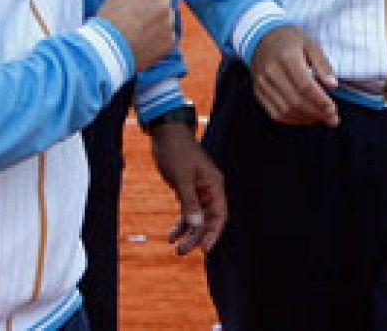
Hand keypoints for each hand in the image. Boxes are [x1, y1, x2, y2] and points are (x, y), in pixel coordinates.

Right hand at [96, 0, 173, 71]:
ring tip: (140, 31)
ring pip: (168, 17)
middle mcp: (165, 3)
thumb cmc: (109, 18)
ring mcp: (169, 23)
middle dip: (154, 5)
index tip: (136, 2)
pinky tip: (146, 42)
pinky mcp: (171, 41)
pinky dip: (160, 39)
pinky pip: (169, 36)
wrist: (106, 50)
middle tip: (136, 17)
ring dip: (159, 22)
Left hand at [149, 121, 227, 254]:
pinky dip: (181, 223)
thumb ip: (189, 201)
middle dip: (197, 236)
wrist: (166, 134)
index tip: (205, 249)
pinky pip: (188, 211)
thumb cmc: (177, 152)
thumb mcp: (181, 178)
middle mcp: (210, 190)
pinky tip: (172, 235)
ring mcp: (199, 190)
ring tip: (177, 248)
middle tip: (182, 251)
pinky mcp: (187, 190)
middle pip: (208, 220)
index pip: (220, 215)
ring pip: (197, 218)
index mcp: (214, 185)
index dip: (214, 233)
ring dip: (188, 233)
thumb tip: (196, 224)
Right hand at [249, 26, 339, 126]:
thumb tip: (333, 85)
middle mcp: (271, 72)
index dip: (320, 101)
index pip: (305, 86)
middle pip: (295, 101)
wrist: (261, 38)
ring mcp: (262, 84)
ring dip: (306, 119)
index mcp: (286, 56)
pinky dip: (293, 120)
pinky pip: (275, 114)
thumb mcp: (311, 44)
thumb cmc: (290, 40)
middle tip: (332, 118)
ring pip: (285, 111)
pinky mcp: (258, 93)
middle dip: (316, 113)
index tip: (334, 109)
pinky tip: (306, 118)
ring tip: (322, 118)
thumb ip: (323, 64)